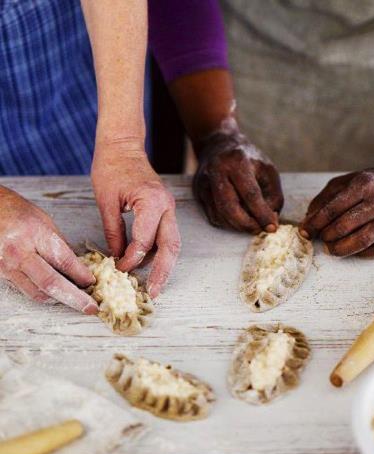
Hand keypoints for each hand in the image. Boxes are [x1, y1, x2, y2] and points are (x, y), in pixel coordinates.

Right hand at [0, 187, 97, 312]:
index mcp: (34, 235)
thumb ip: (61, 247)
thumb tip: (79, 269)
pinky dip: (43, 294)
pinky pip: (26, 290)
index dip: (82, 276)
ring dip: (59, 299)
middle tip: (91, 307)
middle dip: (75, 298)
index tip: (93, 283)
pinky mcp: (1, 275)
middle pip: (51, 283)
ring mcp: (7, 266)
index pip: (64, 262)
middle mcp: (19, 253)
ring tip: (75, 300)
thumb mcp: (45, 223)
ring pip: (38, 293)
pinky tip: (55, 293)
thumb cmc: (17, 213)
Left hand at [91, 140, 179, 297]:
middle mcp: (166, 206)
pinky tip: (150, 265)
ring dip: (165, 264)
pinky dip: (160, 252)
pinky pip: (167, 235)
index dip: (131, 259)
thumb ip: (114, 232)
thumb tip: (118, 258)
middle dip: (163, 271)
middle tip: (155, 292)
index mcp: (151, 201)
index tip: (118, 270)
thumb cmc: (111, 167)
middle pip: (171, 246)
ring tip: (156, 284)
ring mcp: (169, 208)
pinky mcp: (166, 210)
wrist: (123, 145)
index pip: (145, 240)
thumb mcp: (106, 201)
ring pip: (173, 243)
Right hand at [193, 129, 283, 232]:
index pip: (250, 194)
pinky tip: (238, 218)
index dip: (262, 214)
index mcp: (237, 162)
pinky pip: (213, 216)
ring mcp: (204, 182)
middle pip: (229, 207)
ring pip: (219, 215)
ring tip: (251, 224)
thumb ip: (273, 196)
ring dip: (237, 226)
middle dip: (246, 224)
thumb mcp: (268, 170)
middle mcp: (217, 171)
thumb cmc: (249, 160)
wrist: (219, 144)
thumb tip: (270, 221)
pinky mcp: (198, 192)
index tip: (272, 227)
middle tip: (259, 230)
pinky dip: (228, 223)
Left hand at [300, 163, 373, 256]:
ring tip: (331, 248)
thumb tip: (307, 221)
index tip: (304, 231)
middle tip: (320, 238)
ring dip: (341, 248)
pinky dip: (361, 253)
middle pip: (344, 226)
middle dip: (326, 236)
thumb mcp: (346, 182)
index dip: (315, 223)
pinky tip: (352, 249)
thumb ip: (324, 199)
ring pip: (361, 241)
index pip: (333, 208)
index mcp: (363, 185)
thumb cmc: (371, 185)